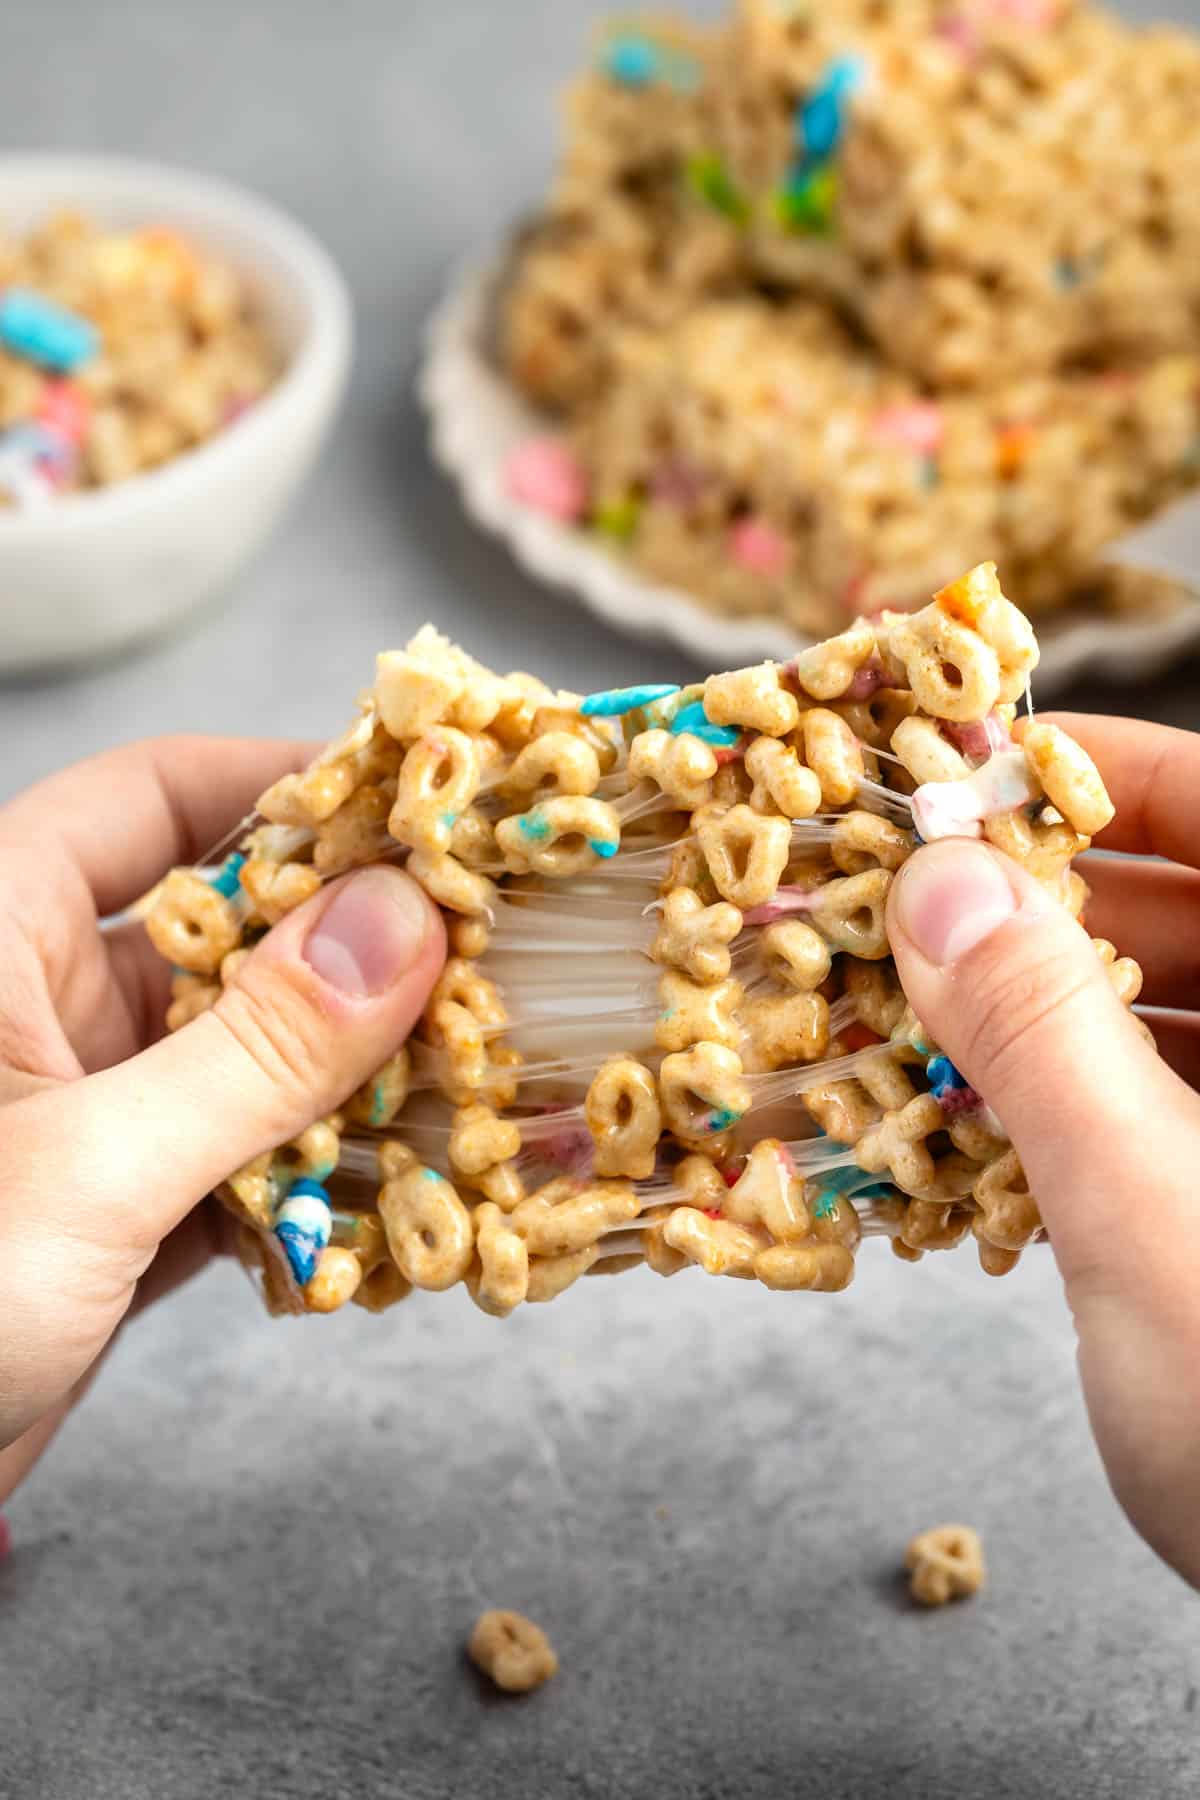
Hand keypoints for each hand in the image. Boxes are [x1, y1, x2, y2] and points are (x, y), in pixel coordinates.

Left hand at [0, 738, 443, 1501]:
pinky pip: (242, 1157)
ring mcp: (84, 1111)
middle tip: (483, 941)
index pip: (148, 797)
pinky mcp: (114, 1210)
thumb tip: (401, 925)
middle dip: (350, 939)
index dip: (278, 780)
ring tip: (477, 1062)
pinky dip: (318, 1172)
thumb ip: (253, 1051)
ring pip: (246, 1051)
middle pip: (225, 926)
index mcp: (0, 939)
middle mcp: (44, 1007)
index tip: (412, 801)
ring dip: (352, 1069)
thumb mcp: (89, 1168)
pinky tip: (407, 1186)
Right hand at [886, 713, 1199, 1588]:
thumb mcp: (1160, 1223)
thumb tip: (943, 885)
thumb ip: (1046, 1040)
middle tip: (890, 904)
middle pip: (1185, 910)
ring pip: (1157, 1016)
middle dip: (1029, 902)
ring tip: (897, 1018)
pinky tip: (963, 1131)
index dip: (1096, 771)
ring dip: (1025, 1013)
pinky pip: (1150, 1113)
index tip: (962, 765)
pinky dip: (1055, 1107)